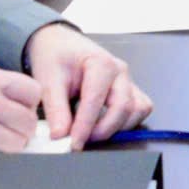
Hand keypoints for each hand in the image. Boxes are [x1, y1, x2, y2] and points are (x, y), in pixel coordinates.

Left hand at [25, 23, 154, 145]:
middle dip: (103, 130)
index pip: (96, 100)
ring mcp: (128, 80)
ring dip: (117, 127)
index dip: (84, 126)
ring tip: (92, 132)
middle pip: (123, 108)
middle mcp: (120, 71)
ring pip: (136, 110)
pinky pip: (140, 108)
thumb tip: (60, 136)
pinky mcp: (130, 89)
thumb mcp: (48, 80)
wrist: (59, 44)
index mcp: (101, 63)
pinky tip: (105, 124)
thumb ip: (55, 109)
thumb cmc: (55, 57)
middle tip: (80, 140)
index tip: (73, 144)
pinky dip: (127, 122)